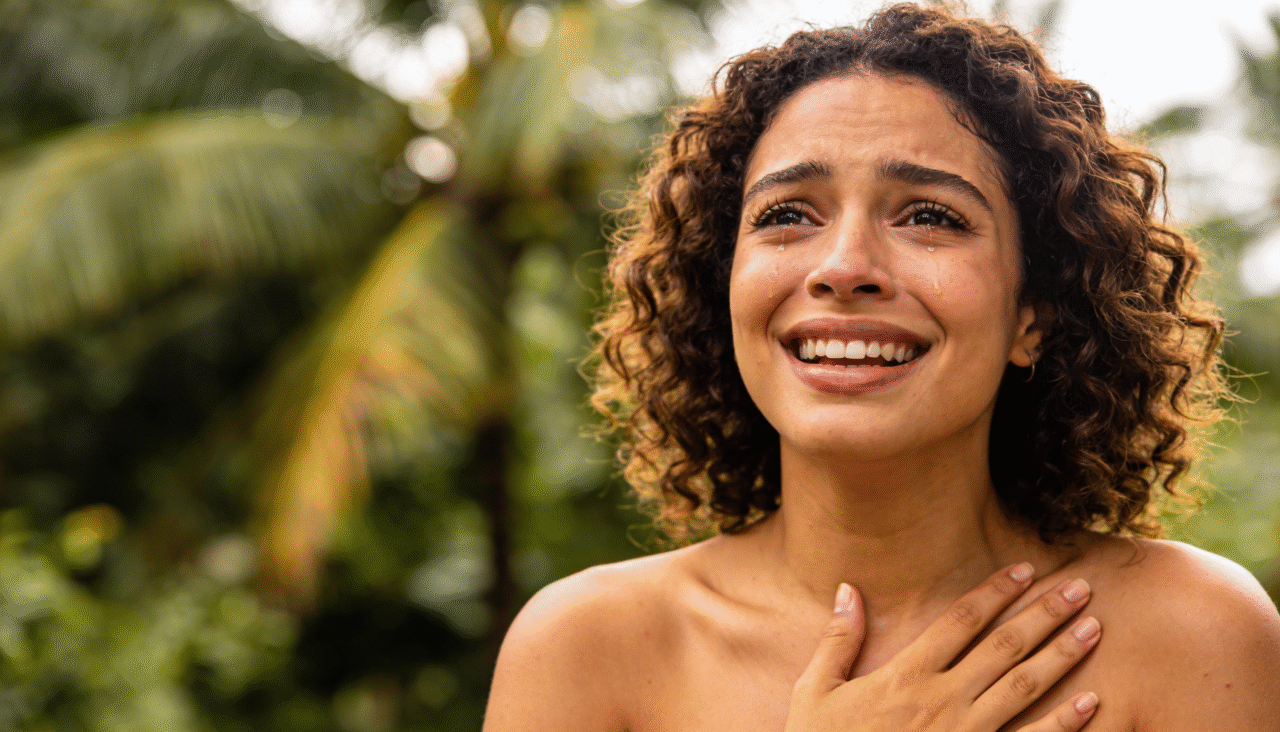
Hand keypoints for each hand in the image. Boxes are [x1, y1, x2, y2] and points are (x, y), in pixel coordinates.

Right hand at [786, 564, 1100, 731]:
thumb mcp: (815, 693)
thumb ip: (837, 641)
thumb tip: (848, 589)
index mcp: (905, 676)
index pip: (960, 621)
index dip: (994, 591)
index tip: (1024, 568)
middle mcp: (942, 700)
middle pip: (1004, 646)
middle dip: (1044, 613)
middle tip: (1080, 587)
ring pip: (1024, 686)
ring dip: (1062, 654)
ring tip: (1094, 627)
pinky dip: (1064, 723)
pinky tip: (1091, 701)